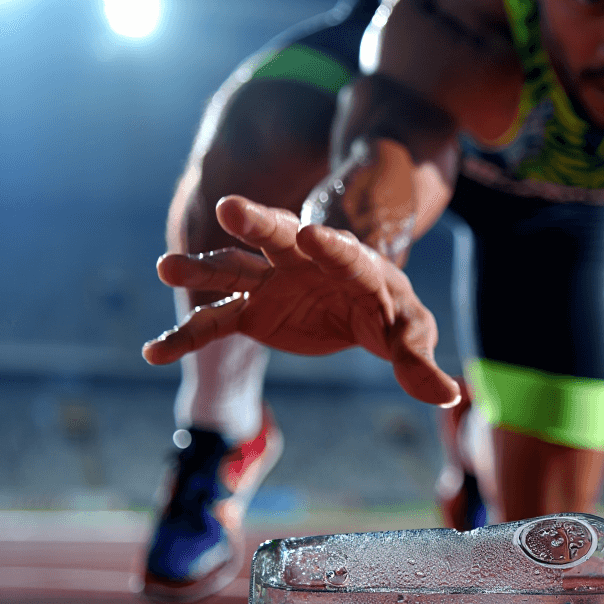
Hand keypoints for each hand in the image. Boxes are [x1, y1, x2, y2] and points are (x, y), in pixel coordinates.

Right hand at [142, 196, 460, 406]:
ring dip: (202, 271)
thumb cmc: (390, 311)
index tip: (313, 234)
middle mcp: (304, 260)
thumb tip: (450, 395)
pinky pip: (214, 322)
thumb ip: (419, 361)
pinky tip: (153, 353)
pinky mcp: (251, 308)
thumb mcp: (410, 331)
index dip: (331, 244)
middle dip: (258, 224)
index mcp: (352, 261)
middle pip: (280, 236)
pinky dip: (186, 337)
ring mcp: (271, 280)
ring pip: (234, 269)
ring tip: (167, 269)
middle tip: (231, 208)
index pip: (344, 251)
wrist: (357, 298)